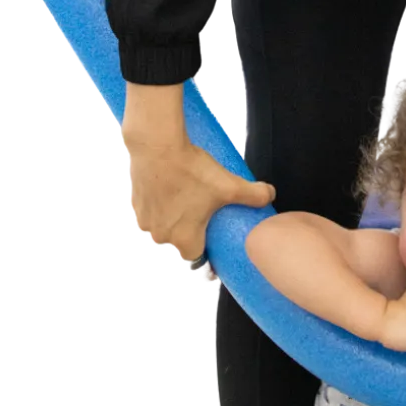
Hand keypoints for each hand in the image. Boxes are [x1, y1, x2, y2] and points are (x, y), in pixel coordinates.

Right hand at [123, 135, 275, 288]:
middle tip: (202, 216)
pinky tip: (169, 194)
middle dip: (189, 234)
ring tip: (186, 203)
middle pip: (178, 245)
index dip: (205, 254)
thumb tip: (270, 195)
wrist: (156, 146)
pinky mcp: (135, 206)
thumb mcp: (229, 184)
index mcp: (184, 239)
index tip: (211, 243)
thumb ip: (254, 194)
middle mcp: (161, 237)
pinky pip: (150, 215)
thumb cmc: (190, 169)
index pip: (195, 260)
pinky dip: (158, 209)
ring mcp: (145, 223)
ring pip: (162, 230)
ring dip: (172, 222)